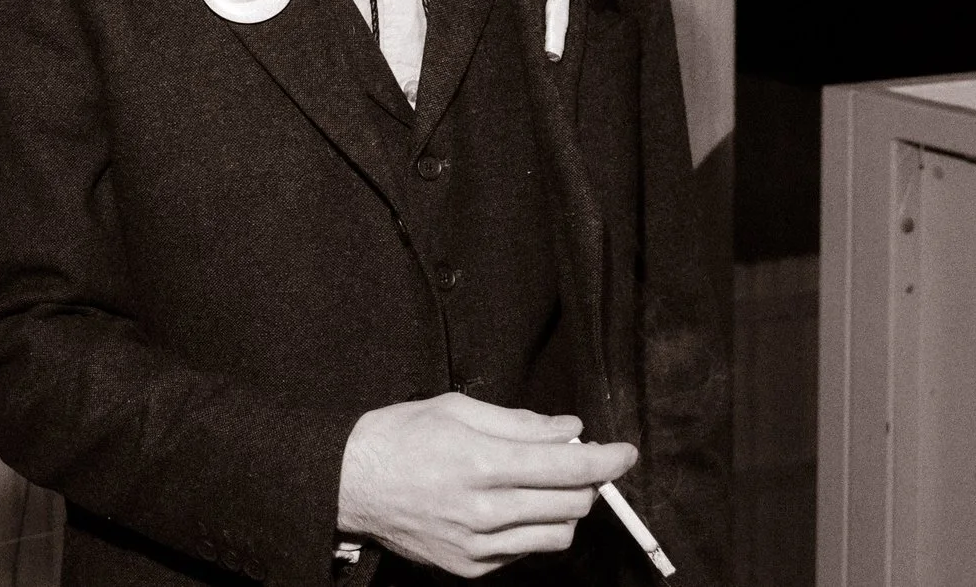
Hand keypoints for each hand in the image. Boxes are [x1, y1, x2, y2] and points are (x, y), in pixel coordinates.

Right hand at [335, 394, 635, 577]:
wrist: (350, 483)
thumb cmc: (399, 436)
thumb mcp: (455, 409)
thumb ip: (518, 421)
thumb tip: (568, 429)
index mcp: (481, 462)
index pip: (567, 467)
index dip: (606, 460)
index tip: (626, 452)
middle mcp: (485, 510)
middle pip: (572, 504)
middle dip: (586, 481)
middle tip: (574, 462)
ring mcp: (479, 545)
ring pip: (558, 536)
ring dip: (565, 510)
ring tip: (544, 487)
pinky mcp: (471, 567)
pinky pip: (527, 552)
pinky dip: (533, 529)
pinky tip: (512, 508)